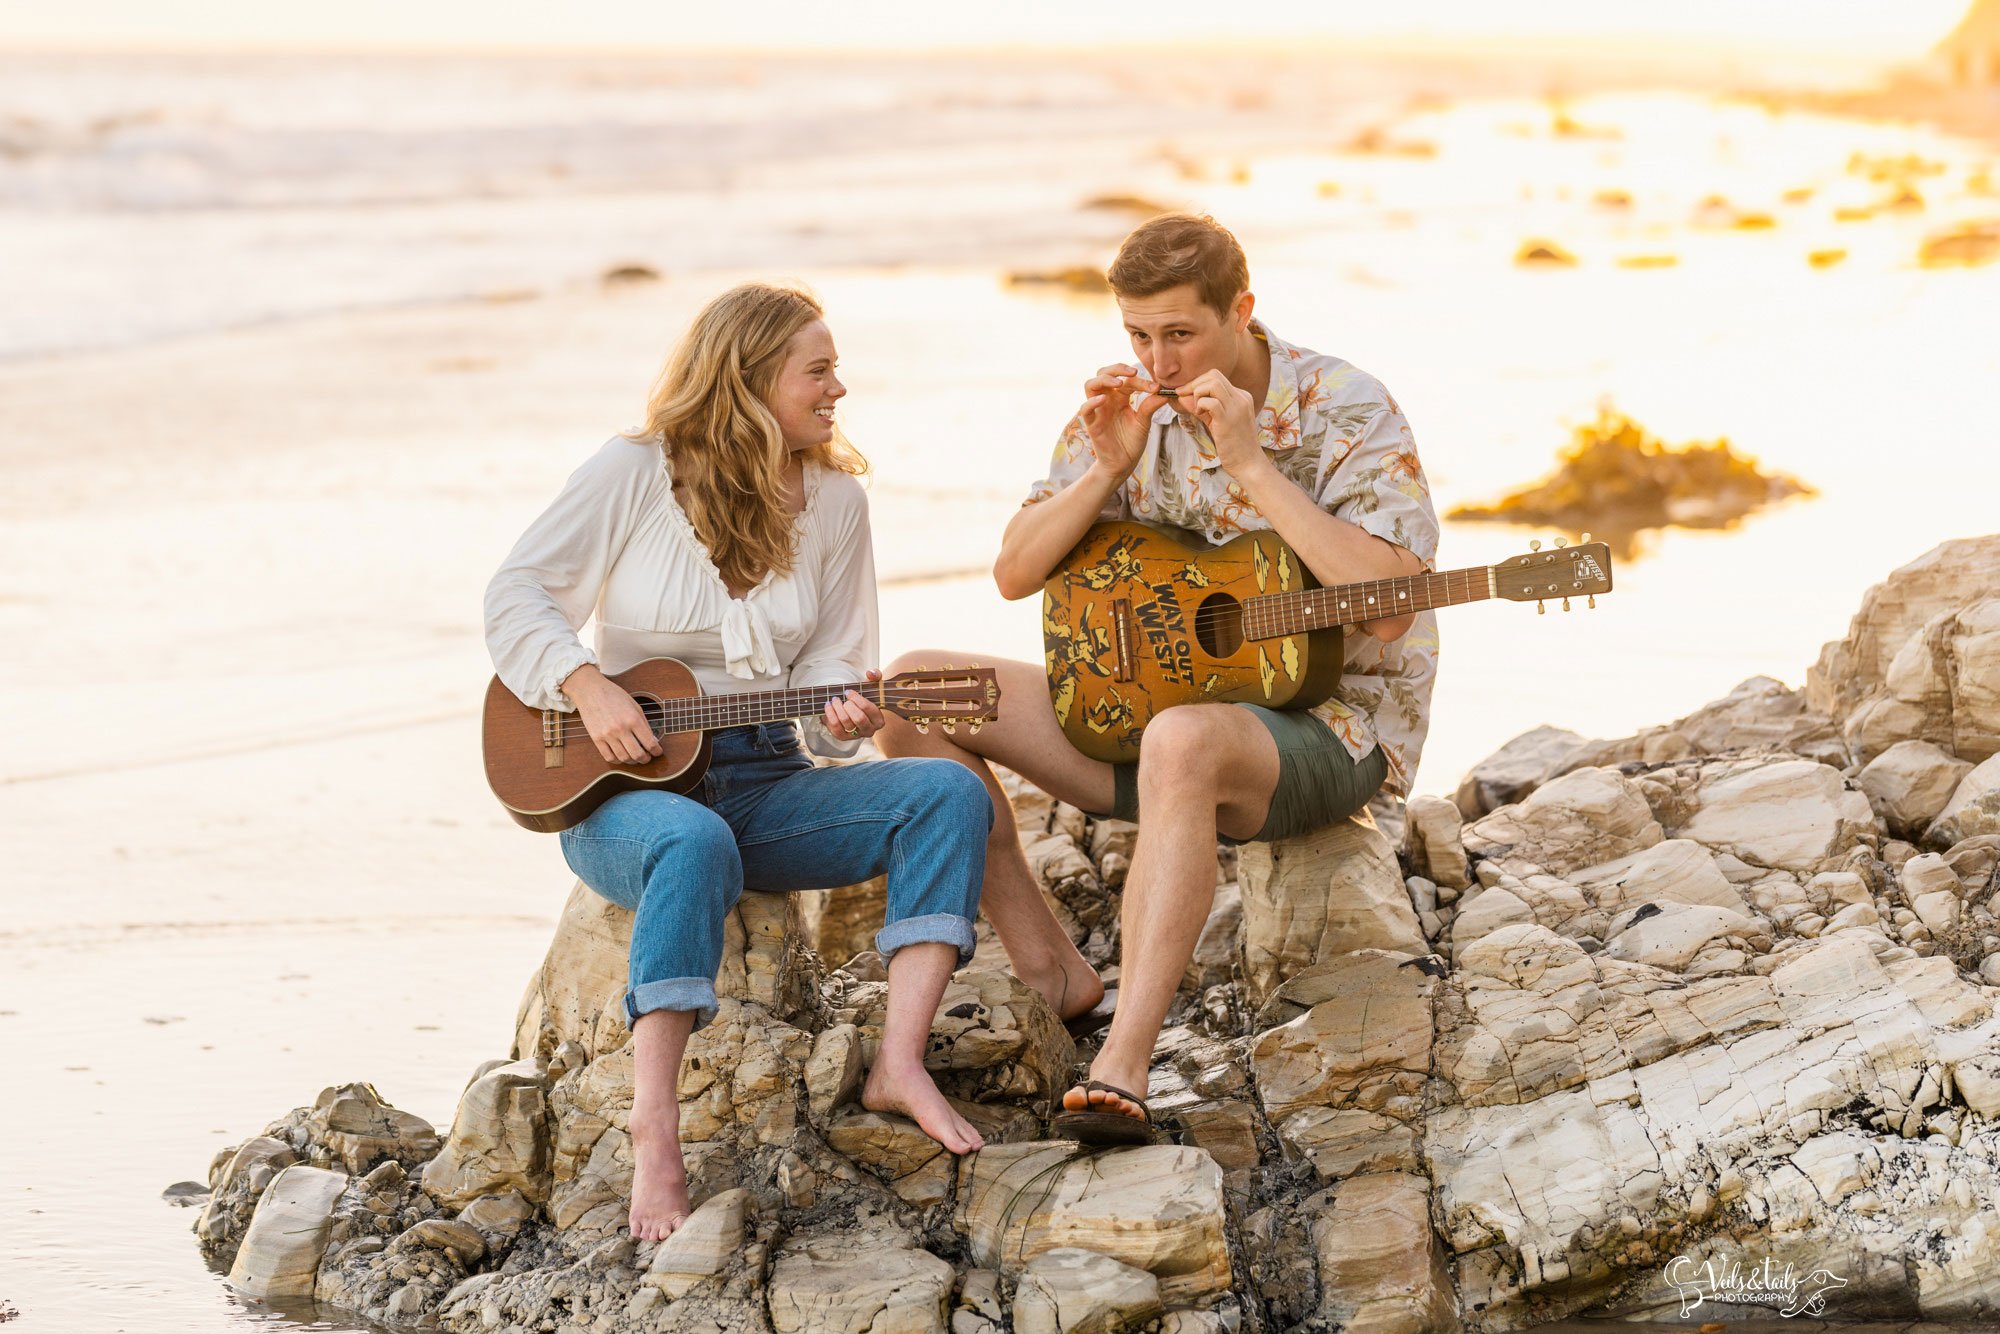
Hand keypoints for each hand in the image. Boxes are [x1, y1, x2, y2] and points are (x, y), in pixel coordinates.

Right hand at [562, 664, 663, 764]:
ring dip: (632, 761)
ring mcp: (607, 735)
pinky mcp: (596, 738)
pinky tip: (621, 756)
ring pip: (623, 758)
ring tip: (635, 758)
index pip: (650, 743)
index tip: (658, 752)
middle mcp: (620, 729)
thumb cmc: (613, 695)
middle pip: (637, 754)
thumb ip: (644, 724)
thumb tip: (652, 740)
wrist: (590, 690)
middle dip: (646, 759)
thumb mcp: (635, 705)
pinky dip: (617, 760)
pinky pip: (608, 757)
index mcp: (633, 719)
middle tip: (647, 758)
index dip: (657, 751)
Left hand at [822, 670, 885, 742]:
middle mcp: (869, 731)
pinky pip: (835, 728)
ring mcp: (856, 735)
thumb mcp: (872, 686)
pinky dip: (830, 715)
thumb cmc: (864, 698)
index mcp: (878, 720)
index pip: (868, 709)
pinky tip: (828, 706)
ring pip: (845, 722)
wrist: (854, 710)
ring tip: (834, 699)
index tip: (848, 691)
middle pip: (858, 718)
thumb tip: (870, 673)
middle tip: (841, 697)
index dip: (856, 699)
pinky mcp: (843, 737)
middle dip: (848, 705)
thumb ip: (875, 676)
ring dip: (837, 708)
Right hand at [1077, 363, 1166, 480]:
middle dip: (1117, 368)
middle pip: (1103, 373)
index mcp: (1120, 397)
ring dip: (1104, 379)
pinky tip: (1103, 400)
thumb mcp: (1144, 422)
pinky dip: (1092, 402)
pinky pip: (1085, 408)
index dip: (1141, 380)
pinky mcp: (1091, 424)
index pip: (1127, 380)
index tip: (1156, 387)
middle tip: (1133, 372)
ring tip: (1119, 383)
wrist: (1122, 464)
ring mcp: (1097, 410)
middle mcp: (1107, 400)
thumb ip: (1150, 406)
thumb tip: (1165, 392)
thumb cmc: (1131, 442)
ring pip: (1090, 384)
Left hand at [1174, 369, 1260, 476]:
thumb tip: (1182, 396)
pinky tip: (1199, 414)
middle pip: (1213, 375)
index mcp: (1241, 396)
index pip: (1216, 377)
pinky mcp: (1228, 419)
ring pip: (1212, 383)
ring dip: (1197, 392)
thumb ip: (1202, 408)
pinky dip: (1199, 404)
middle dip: (1194, 384)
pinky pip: (1210, 401)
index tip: (1186, 393)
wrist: (1249, 464)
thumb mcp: (1217, 422)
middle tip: (1184, 397)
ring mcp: (1236, 407)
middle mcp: (1241, 397)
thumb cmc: (1234, 445)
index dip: (1198, 383)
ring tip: (1196, 409)